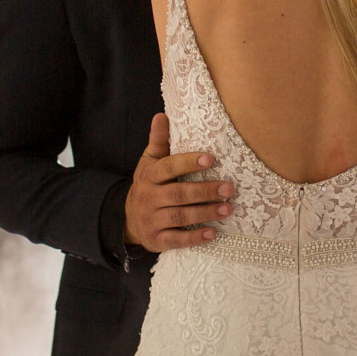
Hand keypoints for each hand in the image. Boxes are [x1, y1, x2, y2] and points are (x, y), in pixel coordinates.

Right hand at [124, 113, 232, 252]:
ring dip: (205, 213)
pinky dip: (194, 238)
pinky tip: (212, 233)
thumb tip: (161, 115)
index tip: (210, 159)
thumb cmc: (148, 185)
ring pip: (180, 216)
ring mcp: (152, 220)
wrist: (128, 219)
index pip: (168, 167)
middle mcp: (149, 197)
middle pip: (178, 194)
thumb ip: (158, 141)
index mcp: (149, 176)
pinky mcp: (156, 240)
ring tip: (228, 208)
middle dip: (205, 191)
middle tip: (228, 188)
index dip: (188, 163)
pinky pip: (176, 240)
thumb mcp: (150, 162)